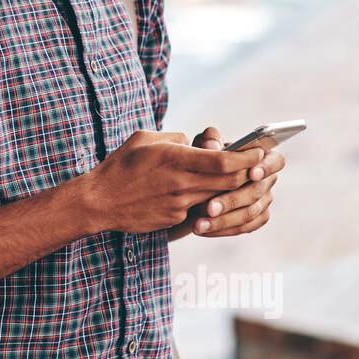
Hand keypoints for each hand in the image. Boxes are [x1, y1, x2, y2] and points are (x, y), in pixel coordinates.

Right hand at [82, 129, 264, 233]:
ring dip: (230, 188)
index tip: (259, 151)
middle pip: (229, 182)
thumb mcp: (145, 139)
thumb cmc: (120, 165)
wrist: (99, 202)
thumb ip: (176, 138)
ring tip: (237, 178)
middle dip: (247, 173)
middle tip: (257, 166)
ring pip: (218, 196)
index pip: (223, 161)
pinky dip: (208, 200)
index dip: (246, 157)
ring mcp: (179, 204)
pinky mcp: (175, 219)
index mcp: (174, 158)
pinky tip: (205, 194)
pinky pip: (199, 208)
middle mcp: (181, 183)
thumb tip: (196, 143)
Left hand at [168, 127, 285, 239]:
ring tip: (199, 224)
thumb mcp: (202, 146)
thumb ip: (208, 141)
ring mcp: (264, 201)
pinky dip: (223, 229)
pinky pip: (244, 227)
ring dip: (223, 220)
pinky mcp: (256, 219)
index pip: (276, 160)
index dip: (266, 167)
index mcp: (262, 157)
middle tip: (208, 208)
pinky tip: (203, 230)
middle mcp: (267, 180)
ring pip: (250, 213)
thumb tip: (212, 146)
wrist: (196, 184)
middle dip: (231, 200)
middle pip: (257, 192)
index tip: (252, 173)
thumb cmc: (205, 159)